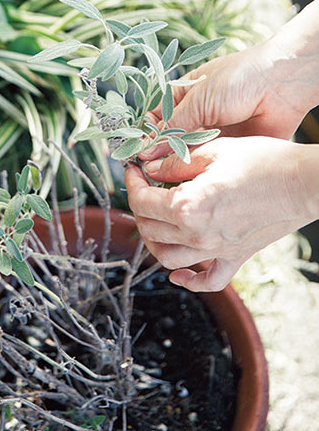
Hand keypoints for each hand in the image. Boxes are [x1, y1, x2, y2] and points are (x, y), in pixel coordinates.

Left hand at [125, 136, 317, 291]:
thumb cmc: (263, 161)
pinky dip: (189, 280)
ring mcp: (218, 250)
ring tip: (154, 219)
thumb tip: (149, 168)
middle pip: (150, 228)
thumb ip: (175, 163)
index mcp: (188, 205)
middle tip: (144, 186)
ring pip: (168, 258)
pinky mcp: (237, 257)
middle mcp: (198, 234)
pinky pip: (208, 280)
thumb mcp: (213, 151)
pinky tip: (179, 273)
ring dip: (153, 240)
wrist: (304, 182)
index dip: (131, 182)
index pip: (141, 201)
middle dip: (139, 206)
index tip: (133, 170)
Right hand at [141, 42, 310, 161]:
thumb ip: (172, 128)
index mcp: (184, 95)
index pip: (156, 118)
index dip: (145, 135)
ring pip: (188, 153)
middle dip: (159, 154)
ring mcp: (214, 132)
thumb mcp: (198, 101)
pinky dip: (199, 170)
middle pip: (170, 139)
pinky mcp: (231, 147)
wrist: (282, 84)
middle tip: (146, 172)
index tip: (135, 153)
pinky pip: (210, 162)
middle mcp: (197, 115)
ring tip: (164, 177)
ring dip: (178, 164)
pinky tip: (188, 179)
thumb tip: (146, 150)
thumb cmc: (239, 78)